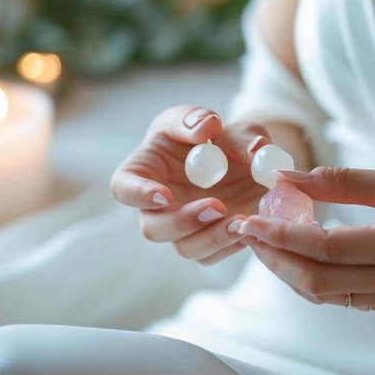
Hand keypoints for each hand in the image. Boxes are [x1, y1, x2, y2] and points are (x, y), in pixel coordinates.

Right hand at [111, 105, 271, 264]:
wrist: (240, 155)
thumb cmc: (208, 133)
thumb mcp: (204, 119)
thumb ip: (200, 119)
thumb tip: (208, 127)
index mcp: (143, 171)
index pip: (123, 188)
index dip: (138, 195)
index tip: (165, 194)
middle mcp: (157, 207)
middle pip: (154, 228)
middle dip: (183, 222)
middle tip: (217, 207)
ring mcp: (182, 228)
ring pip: (185, 248)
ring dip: (212, 239)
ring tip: (242, 221)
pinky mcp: (207, 240)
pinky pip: (212, 255)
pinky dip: (231, 246)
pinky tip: (251, 228)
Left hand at [237, 166, 374, 311]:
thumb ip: (342, 181)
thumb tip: (288, 177)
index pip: (324, 246)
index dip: (280, 235)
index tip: (248, 220)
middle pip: (314, 280)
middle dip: (272, 257)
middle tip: (246, 232)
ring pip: (321, 294)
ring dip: (285, 270)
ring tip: (263, 241)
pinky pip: (339, 297)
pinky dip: (310, 277)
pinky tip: (295, 254)